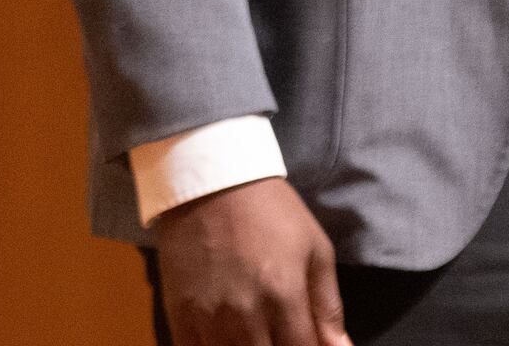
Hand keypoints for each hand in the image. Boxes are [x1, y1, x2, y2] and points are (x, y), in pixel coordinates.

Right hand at [152, 177, 349, 345]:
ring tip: (256, 334)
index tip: (306, 340)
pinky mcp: (179, 314)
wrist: (211, 178)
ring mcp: (209, 317)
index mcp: (284, 295)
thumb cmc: (269, 210)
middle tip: (281, 335)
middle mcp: (246, 313)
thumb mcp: (315, 248)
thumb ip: (329, 306)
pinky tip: (226, 339)